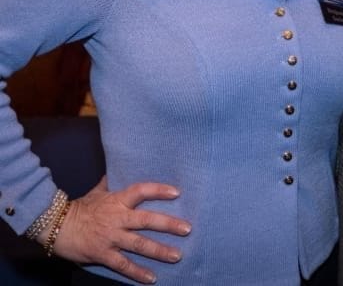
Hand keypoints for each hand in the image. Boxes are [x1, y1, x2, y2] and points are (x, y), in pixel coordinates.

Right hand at [45, 177, 190, 284]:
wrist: (56, 226)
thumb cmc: (80, 207)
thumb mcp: (98, 191)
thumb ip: (112, 182)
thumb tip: (120, 167)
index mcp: (118, 200)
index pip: (142, 191)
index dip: (159, 190)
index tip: (177, 192)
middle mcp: (118, 218)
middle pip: (147, 220)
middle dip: (168, 224)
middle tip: (187, 229)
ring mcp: (111, 237)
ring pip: (139, 244)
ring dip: (159, 250)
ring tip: (177, 255)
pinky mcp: (103, 254)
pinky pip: (123, 265)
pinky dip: (138, 273)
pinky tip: (152, 278)